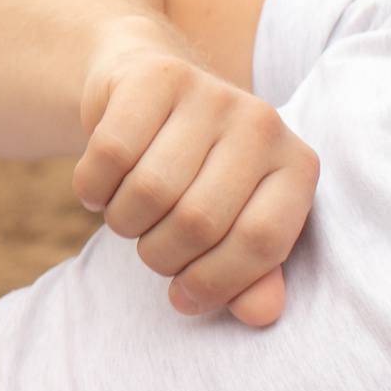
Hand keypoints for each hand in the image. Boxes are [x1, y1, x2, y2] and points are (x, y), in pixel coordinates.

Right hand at [77, 26, 316, 324]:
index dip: (215, 283)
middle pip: (198, 221)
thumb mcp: (233, 224)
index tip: (184, 295)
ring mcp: (210, 93)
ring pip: (149, 190)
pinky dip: (93, 189)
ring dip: (123, 223)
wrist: (150, 89)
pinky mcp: (156, 76)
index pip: (260, 242)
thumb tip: (260, 314)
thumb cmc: (197, 175)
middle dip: (161, 255)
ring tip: (128, 216)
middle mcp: (262, 122)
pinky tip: (101, 189)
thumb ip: (252, 274)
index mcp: (297, 166)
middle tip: (152, 248)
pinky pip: (109, 154)